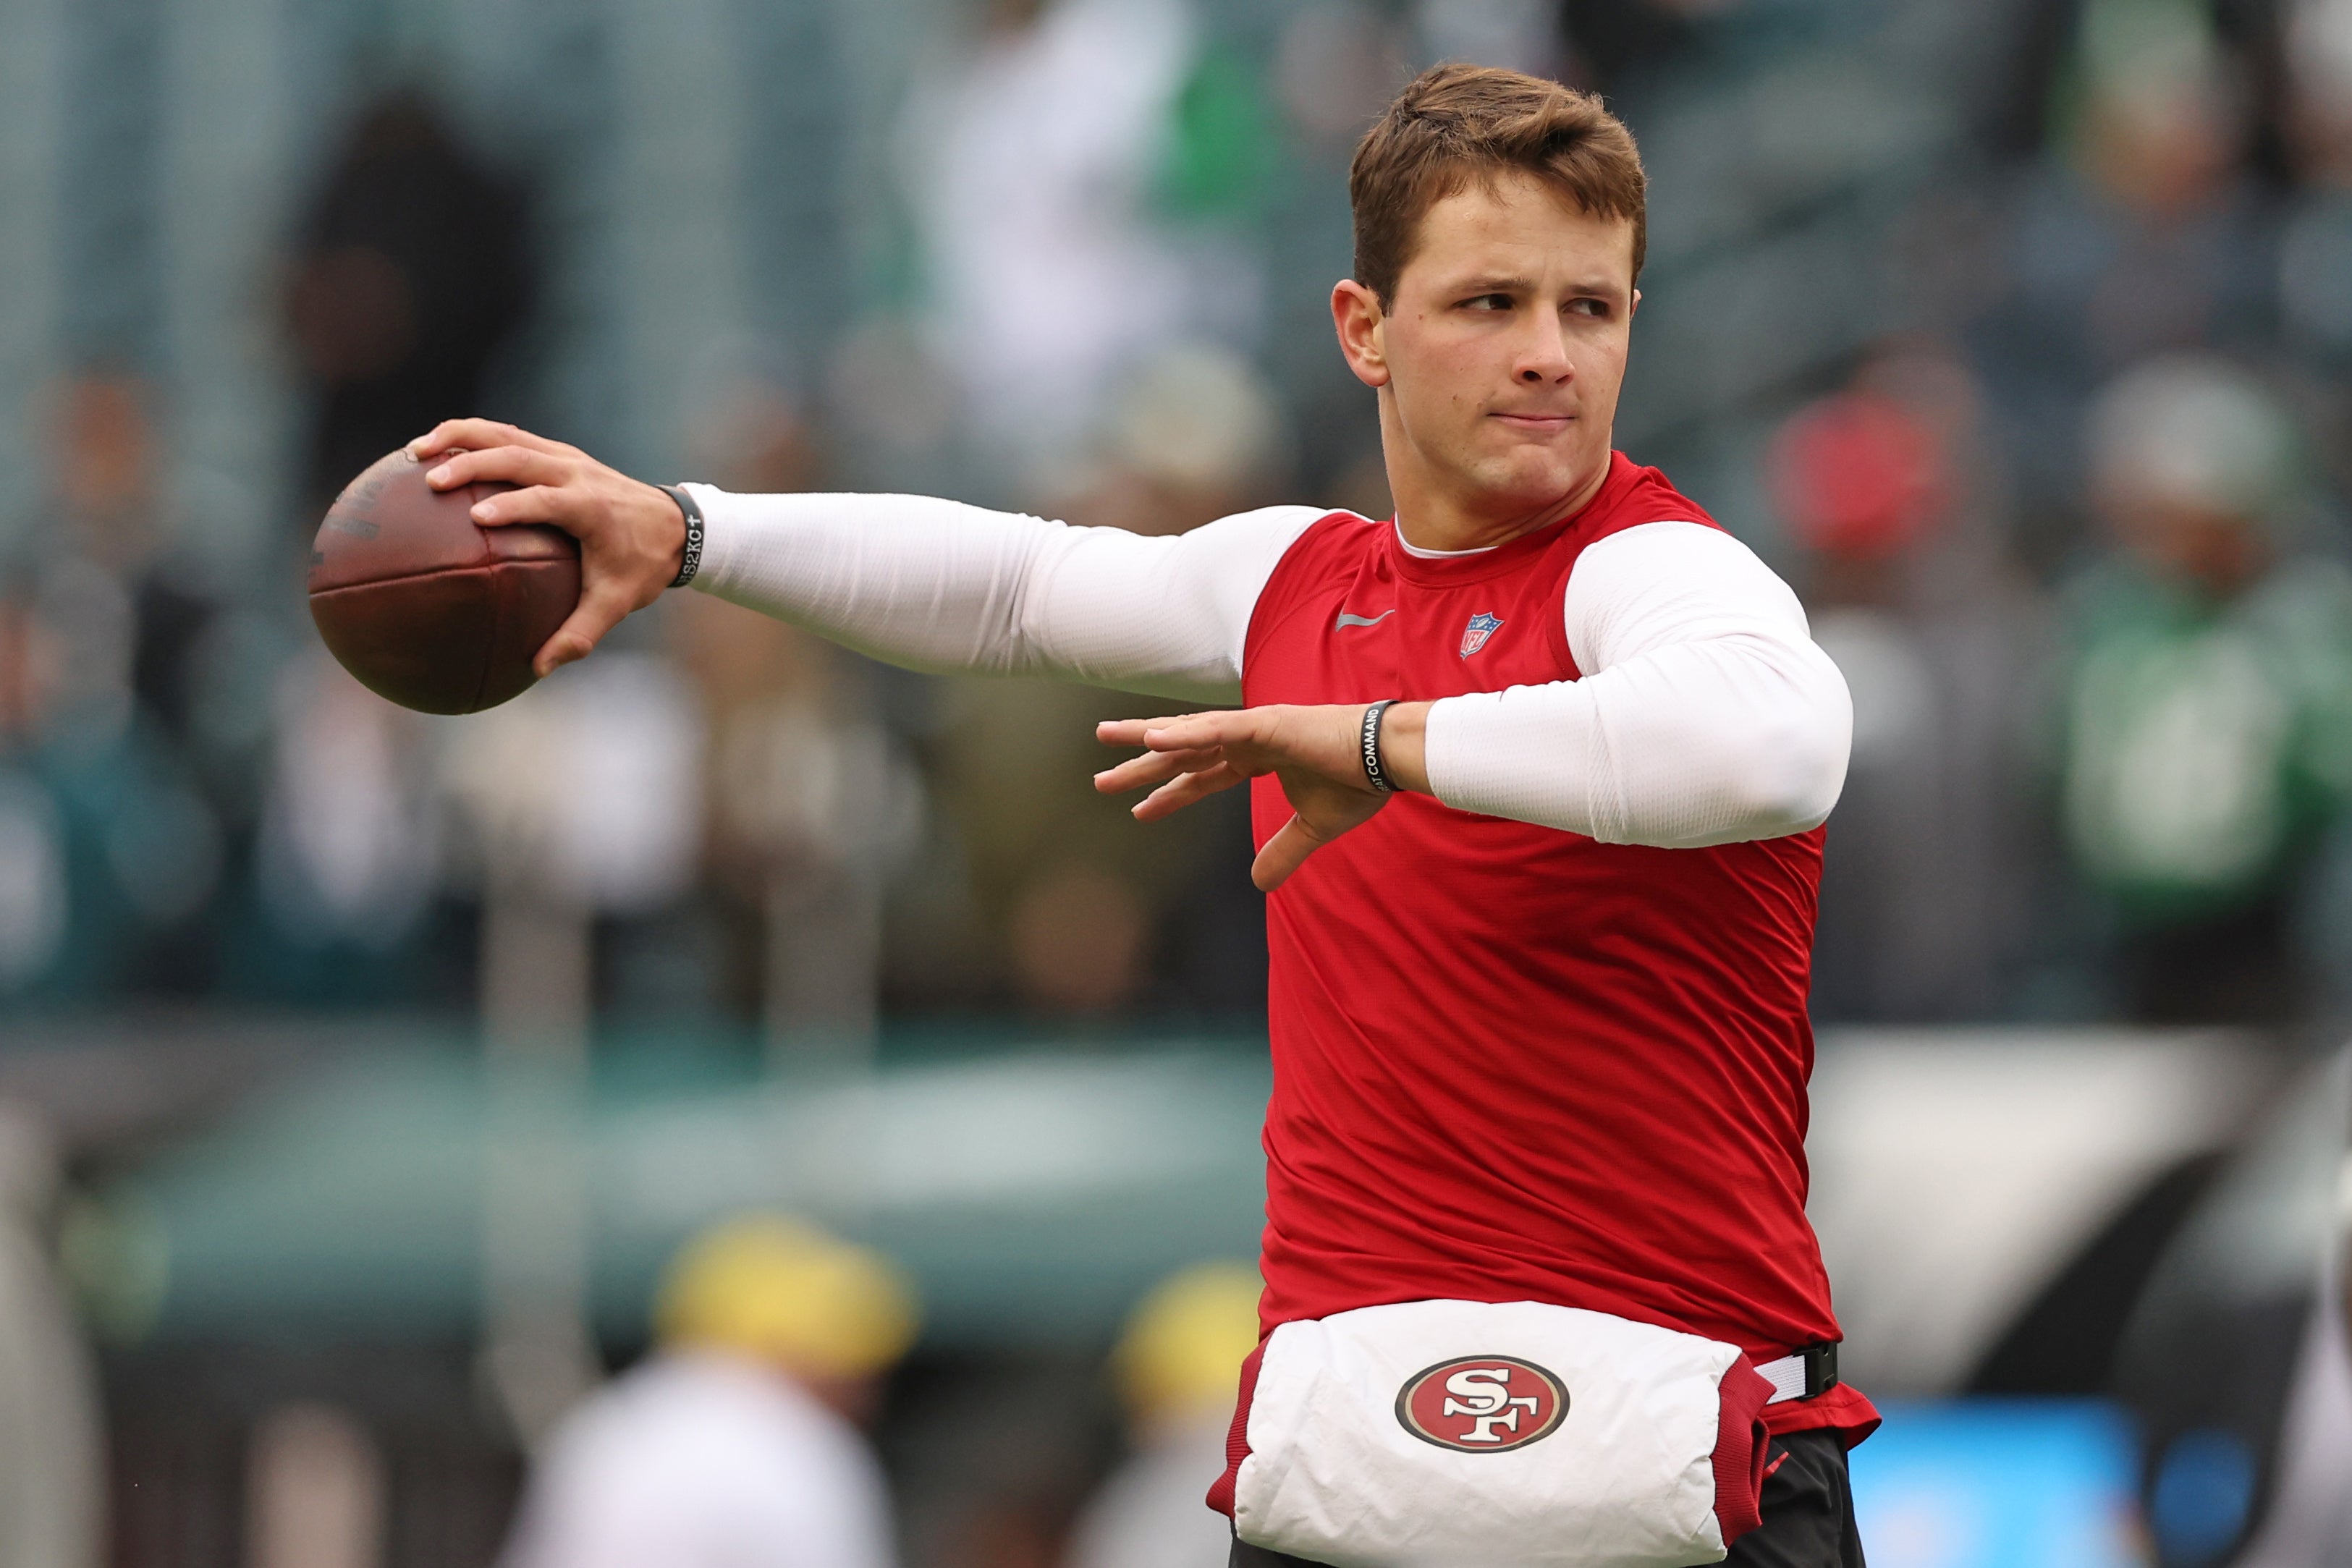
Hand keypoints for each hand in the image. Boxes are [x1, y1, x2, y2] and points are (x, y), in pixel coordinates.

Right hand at [408, 418, 684, 676]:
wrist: (678, 526)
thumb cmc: (644, 567)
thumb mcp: (618, 603)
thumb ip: (579, 633)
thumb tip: (540, 669)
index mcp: (590, 507)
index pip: (545, 500)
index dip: (511, 506)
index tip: (475, 517)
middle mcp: (575, 473)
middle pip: (517, 455)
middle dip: (471, 463)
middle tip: (430, 481)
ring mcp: (566, 457)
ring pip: (506, 434)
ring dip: (460, 436)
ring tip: (415, 451)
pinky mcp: (557, 453)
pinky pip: (509, 436)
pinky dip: (472, 437)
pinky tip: (436, 450)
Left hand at [1093, 702, 1428, 889]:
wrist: (1390, 759)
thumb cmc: (1360, 782)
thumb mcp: (1314, 828)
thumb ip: (1283, 852)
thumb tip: (1259, 884)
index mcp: (1260, 757)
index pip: (1203, 776)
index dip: (1170, 793)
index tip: (1138, 810)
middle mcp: (1250, 738)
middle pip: (1184, 751)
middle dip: (1143, 764)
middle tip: (1102, 777)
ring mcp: (1256, 727)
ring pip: (1190, 734)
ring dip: (1147, 737)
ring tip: (1106, 738)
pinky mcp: (1269, 725)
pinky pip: (1218, 731)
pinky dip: (1185, 733)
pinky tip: (1153, 738)